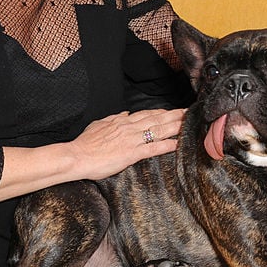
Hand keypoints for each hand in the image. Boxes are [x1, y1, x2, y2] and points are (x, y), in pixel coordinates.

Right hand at [69, 108, 184, 180]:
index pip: (147, 114)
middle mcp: (129, 128)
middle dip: (175, 115)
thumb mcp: (99, 124)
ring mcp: (131, 140)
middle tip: (190, 112)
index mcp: (122, 121)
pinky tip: (177, 144)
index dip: (162, 112)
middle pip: (157, 119)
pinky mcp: (131, 154)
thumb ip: (114, 118)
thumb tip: (126, 113)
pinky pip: (153, 148)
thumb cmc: (85, 143)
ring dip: (175, 126)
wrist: (77, 156)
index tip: (174, 110)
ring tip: (189, 124)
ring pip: (158, 130)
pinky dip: (166, 145)